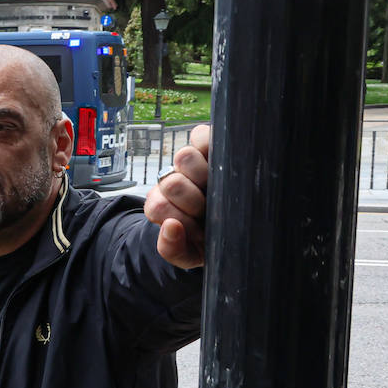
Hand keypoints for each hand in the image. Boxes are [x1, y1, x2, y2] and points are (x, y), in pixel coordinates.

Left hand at [145, 124, 209, 268]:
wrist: (230, 225)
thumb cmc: (207, 238)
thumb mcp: (189, 253)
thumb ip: (173, 249)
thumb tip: (171, 227)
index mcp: (163, 206)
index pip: (157, 207)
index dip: (177, 217)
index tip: (197, 230)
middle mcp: (173, 182)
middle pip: (171, 182)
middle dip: (192, 200)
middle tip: (206, 208)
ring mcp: (189, 162)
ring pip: (184, 156)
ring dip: (201, 174)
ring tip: (215, 188)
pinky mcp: (207, 145)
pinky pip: (200, 134)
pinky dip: (208, 143)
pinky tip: (221, 162)